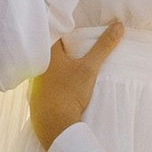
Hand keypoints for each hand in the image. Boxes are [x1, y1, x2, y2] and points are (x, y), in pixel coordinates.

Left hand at [32, 21, 121, 146]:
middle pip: (50, 52)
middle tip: (78, 48)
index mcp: (45, 54)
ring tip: (70, 66)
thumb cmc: (69, 93)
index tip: (77, 32)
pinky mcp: (34, 97)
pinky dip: (52, 82)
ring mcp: (33, 83)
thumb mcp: (89, 68)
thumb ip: (103, 47)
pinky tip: (62, 85)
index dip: (66, 31)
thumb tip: (119, 26)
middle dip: (63, 50)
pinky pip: (43, 83)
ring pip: (46, 68)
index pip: (54, 35)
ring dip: (57, 67)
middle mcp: (36, 66)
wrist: (55, 126)